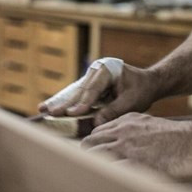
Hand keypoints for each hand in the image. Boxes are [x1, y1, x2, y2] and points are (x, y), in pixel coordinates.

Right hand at [38, 58, 158, 125]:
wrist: (147, 82)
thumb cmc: (141, 90)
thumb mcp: (132, 102)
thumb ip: (114, 111)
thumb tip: (96, 123)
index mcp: (107, 69)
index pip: (92, 89)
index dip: (82, 103)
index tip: (71, 114)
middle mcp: (96, 70)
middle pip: (79, 89)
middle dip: (64, 102)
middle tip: (48, 112)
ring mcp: (91, 76)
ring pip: (74, 92)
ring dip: (60, 102)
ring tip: (44, 110)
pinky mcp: (89, 85)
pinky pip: (77, 95)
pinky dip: (66, 102)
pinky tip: (51, 108)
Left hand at [82, 113, 191, 179]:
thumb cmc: (178, 139)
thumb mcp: (150, 126)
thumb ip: (133, 133)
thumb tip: (120, 145)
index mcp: (127, 121)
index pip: (96, 132)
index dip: (92, 146)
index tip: (92, 158)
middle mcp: (123, 131)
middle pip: (88, 143)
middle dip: (85, 156)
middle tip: (88, 171)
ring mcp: (127, 146)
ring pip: (92, 155)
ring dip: (90, 167)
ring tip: (92, 180)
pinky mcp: (134, 162)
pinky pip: (108, 171)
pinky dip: (104, 178)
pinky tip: (106, 185)